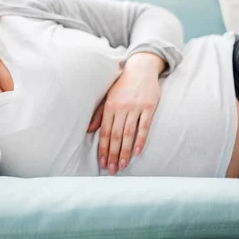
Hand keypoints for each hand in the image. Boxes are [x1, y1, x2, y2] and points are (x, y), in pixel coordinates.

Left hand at [88, 56, 161, 174]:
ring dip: (125, 151)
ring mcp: (136, 107)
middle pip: (115, 135)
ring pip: (129, 133)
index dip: (103, 149)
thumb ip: (99, 114)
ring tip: (122, 165)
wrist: (141, 68)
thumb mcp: (108, 96)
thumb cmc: (123, 84)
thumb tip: (89, 130)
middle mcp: (121, 107)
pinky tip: (136, 152)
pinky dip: (141, 140)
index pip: (104, 132)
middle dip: (113, 154)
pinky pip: (144, 126)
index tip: (102, 163)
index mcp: (110, 106)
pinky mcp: (149, 106)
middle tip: (111, 170)